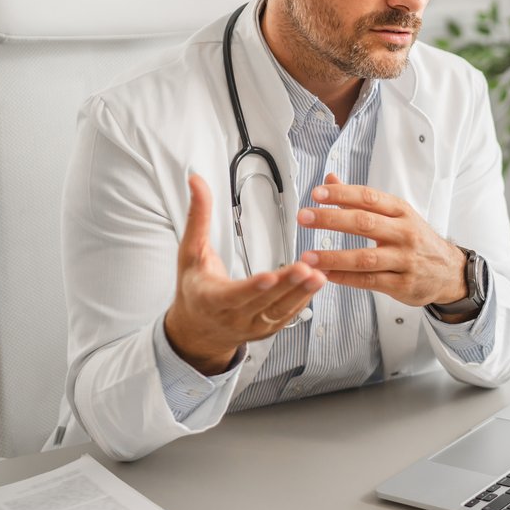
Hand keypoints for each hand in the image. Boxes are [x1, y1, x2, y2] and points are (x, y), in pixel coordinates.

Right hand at [163, 173, 328, 375]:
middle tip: (306, 268)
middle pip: (263, 302)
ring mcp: (252, 326)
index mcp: (211, 299)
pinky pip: (288, 315)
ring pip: (280, 311)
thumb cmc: (194, 285)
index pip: (233, 295)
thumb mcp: (190, 251)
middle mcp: (233, 317)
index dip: (252, 288)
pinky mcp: (268, 329)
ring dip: (301, 293)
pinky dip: (303, 300)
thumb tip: (196, 180)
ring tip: (319, 275)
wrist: (198, 328)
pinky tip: (316, 283)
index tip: (269, 276)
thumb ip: (198, 217)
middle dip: (285, 285)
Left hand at [299, 174, 468, 308]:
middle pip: (364, 223)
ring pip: (364, 257)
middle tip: (304, 217)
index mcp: (401, 211)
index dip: (341, 194)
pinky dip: (345, 278)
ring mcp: (404, 260)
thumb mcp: (396, 214)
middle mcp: (404, 233)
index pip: (368, 198)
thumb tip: (330, 179)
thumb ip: (361, 200)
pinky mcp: (402, 284)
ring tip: (307, 257)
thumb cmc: (415, 239)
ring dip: (333, 257)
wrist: (449, 271)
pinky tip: (326, 275)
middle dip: (331, 219)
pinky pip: (369, 281)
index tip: (316, 193)